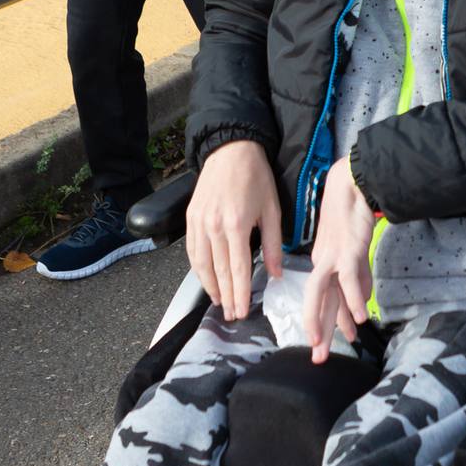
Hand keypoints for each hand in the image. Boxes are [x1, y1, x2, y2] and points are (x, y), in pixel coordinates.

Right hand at [186, 140, 282, 319]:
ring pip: (202, 265)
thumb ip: (273, 243)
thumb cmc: (256, 177)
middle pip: (220, 271)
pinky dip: (198, 269)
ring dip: (210, 286)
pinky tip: (206, 279)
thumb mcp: (272, 209)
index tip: (242, 312)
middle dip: (226, 296)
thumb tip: (275, 273)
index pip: (239, 269)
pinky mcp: (190, 218)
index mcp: (237, 225)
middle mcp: (214, 227)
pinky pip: (192, 251)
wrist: (231, 150)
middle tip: (231, 315)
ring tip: (219, 302)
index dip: (240, 294)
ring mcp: (199, 223)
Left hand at [301, 157, 372, 362]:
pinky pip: (349, 279)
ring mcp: (334, 256)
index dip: (323, 322)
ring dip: (324, 321)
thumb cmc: (352, 211)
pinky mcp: (348, 249)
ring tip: (326, 345)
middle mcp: (324, 262)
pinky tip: (361, 317)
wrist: (354, 182)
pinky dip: (353, 299)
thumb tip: (363, 300)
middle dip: (318, 332)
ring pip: (323, 294)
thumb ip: (358, 276)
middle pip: (318, 302)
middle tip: (317, 358)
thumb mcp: (355, 250)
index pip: (322, 298)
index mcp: (323, 262)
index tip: (323, 342)